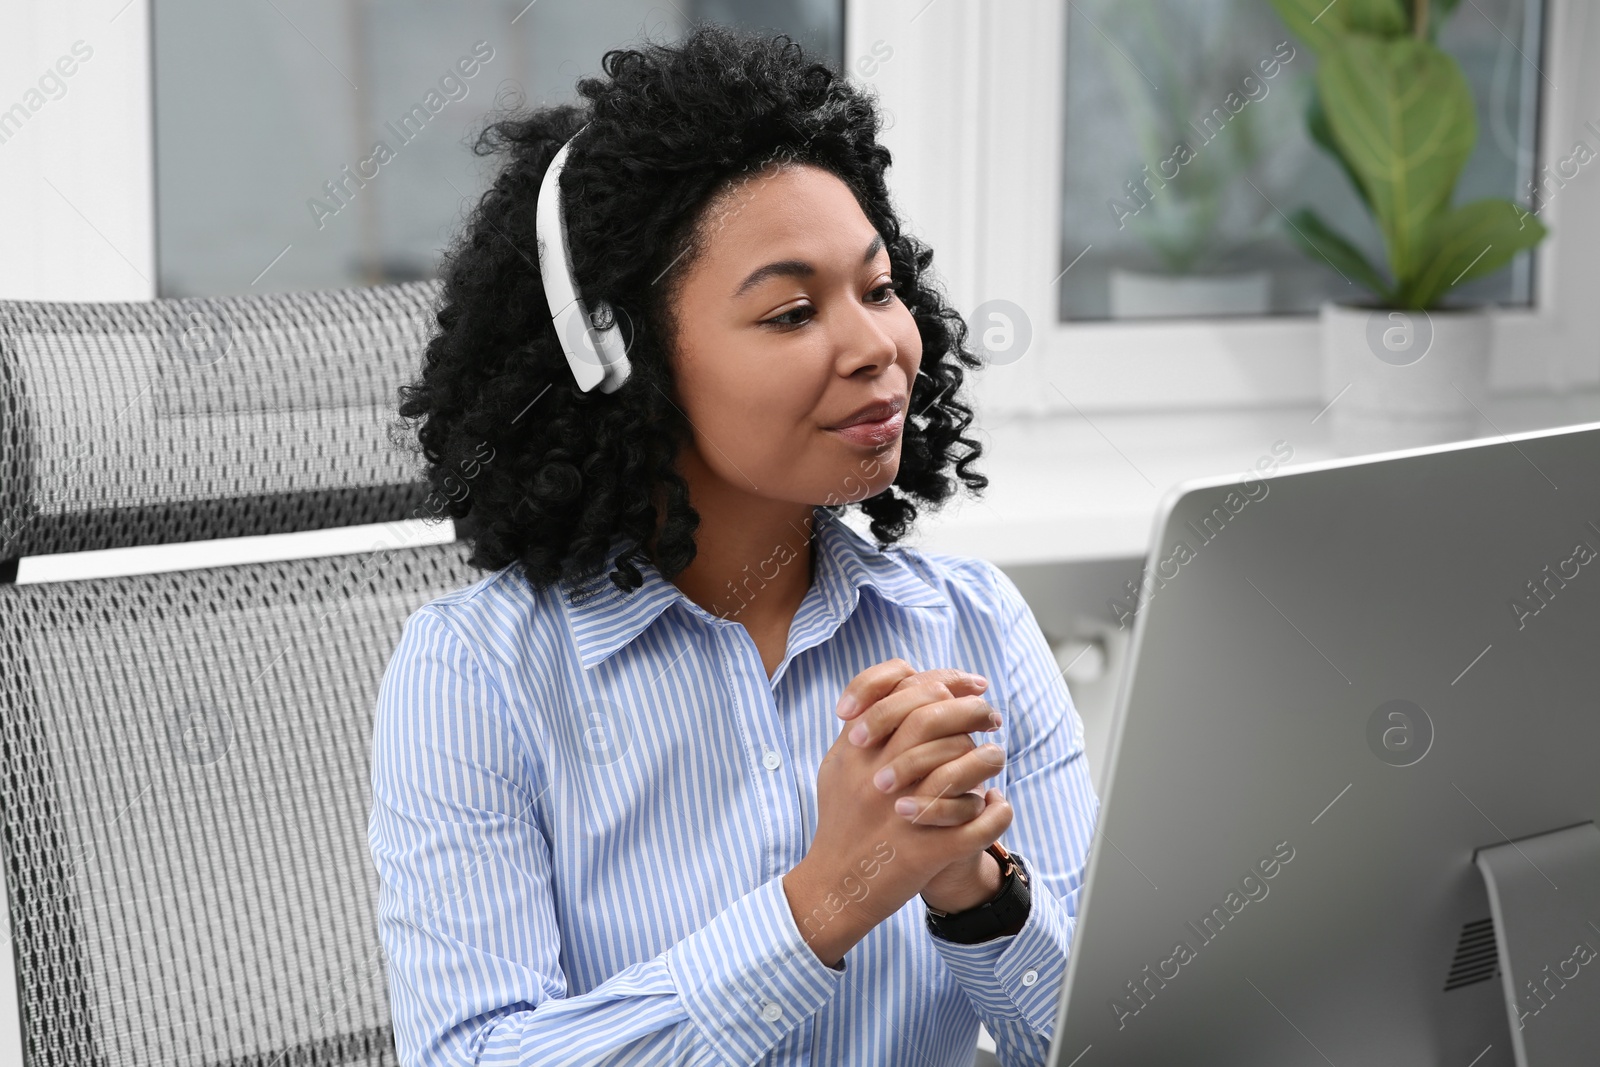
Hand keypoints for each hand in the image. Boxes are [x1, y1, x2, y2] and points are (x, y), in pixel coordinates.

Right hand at [785, 660, 1008, 964]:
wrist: (835, 886)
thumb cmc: (842, 820)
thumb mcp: (839, 765)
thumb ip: (863, 724)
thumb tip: (902, 684)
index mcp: (857, 749)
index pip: (904, 689)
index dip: (945, 679)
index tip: (972, 685)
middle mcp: (878, 774)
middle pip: (934, 716)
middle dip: (972, 708)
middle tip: (991, 714)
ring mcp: (904, 812)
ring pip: (961, 762)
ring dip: (988, 756)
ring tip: (995, 756)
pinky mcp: (927, 851)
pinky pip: (979, 825)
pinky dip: (995, 812)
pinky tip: (997, 803)